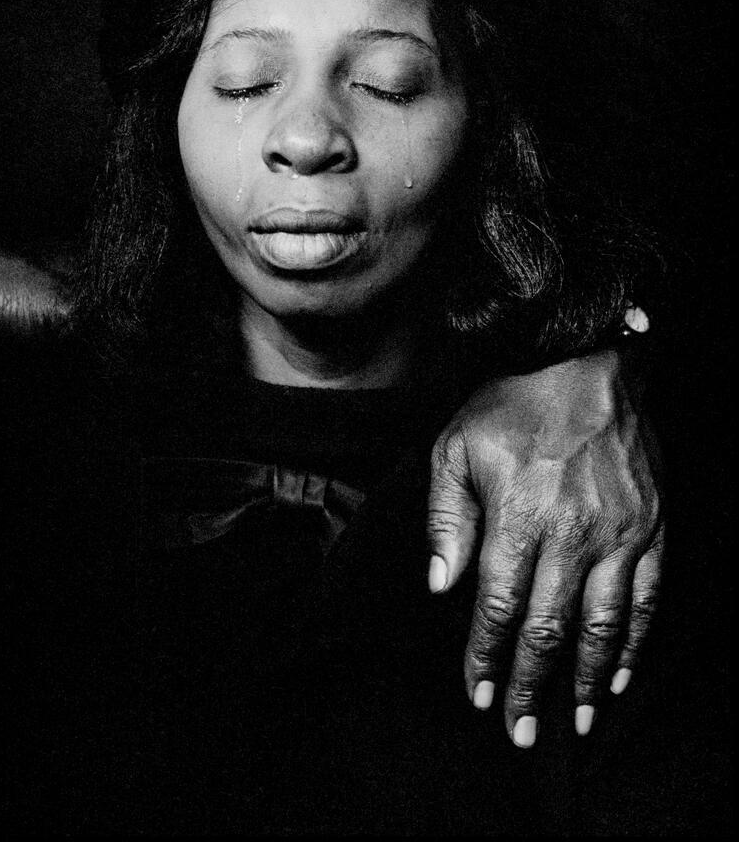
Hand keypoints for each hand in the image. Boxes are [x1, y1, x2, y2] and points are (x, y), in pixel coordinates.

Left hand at [427, 348, 663, 746]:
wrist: (586, 359)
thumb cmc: (513, 401)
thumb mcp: (455, 446)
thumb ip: (446, 518)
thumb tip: (440, 584)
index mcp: (517, 517)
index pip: (496, 609)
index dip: (485, 659)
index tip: (477, 695)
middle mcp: (570, 535)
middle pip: (547, 630)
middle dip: (529, 686)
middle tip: (519, 732)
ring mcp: (618, 534)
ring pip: (602, 626)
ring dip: (587, 682)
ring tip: (575, 722)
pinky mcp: (651, 527)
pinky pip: (647, 598)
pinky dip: (634, 642)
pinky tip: (622, 674)